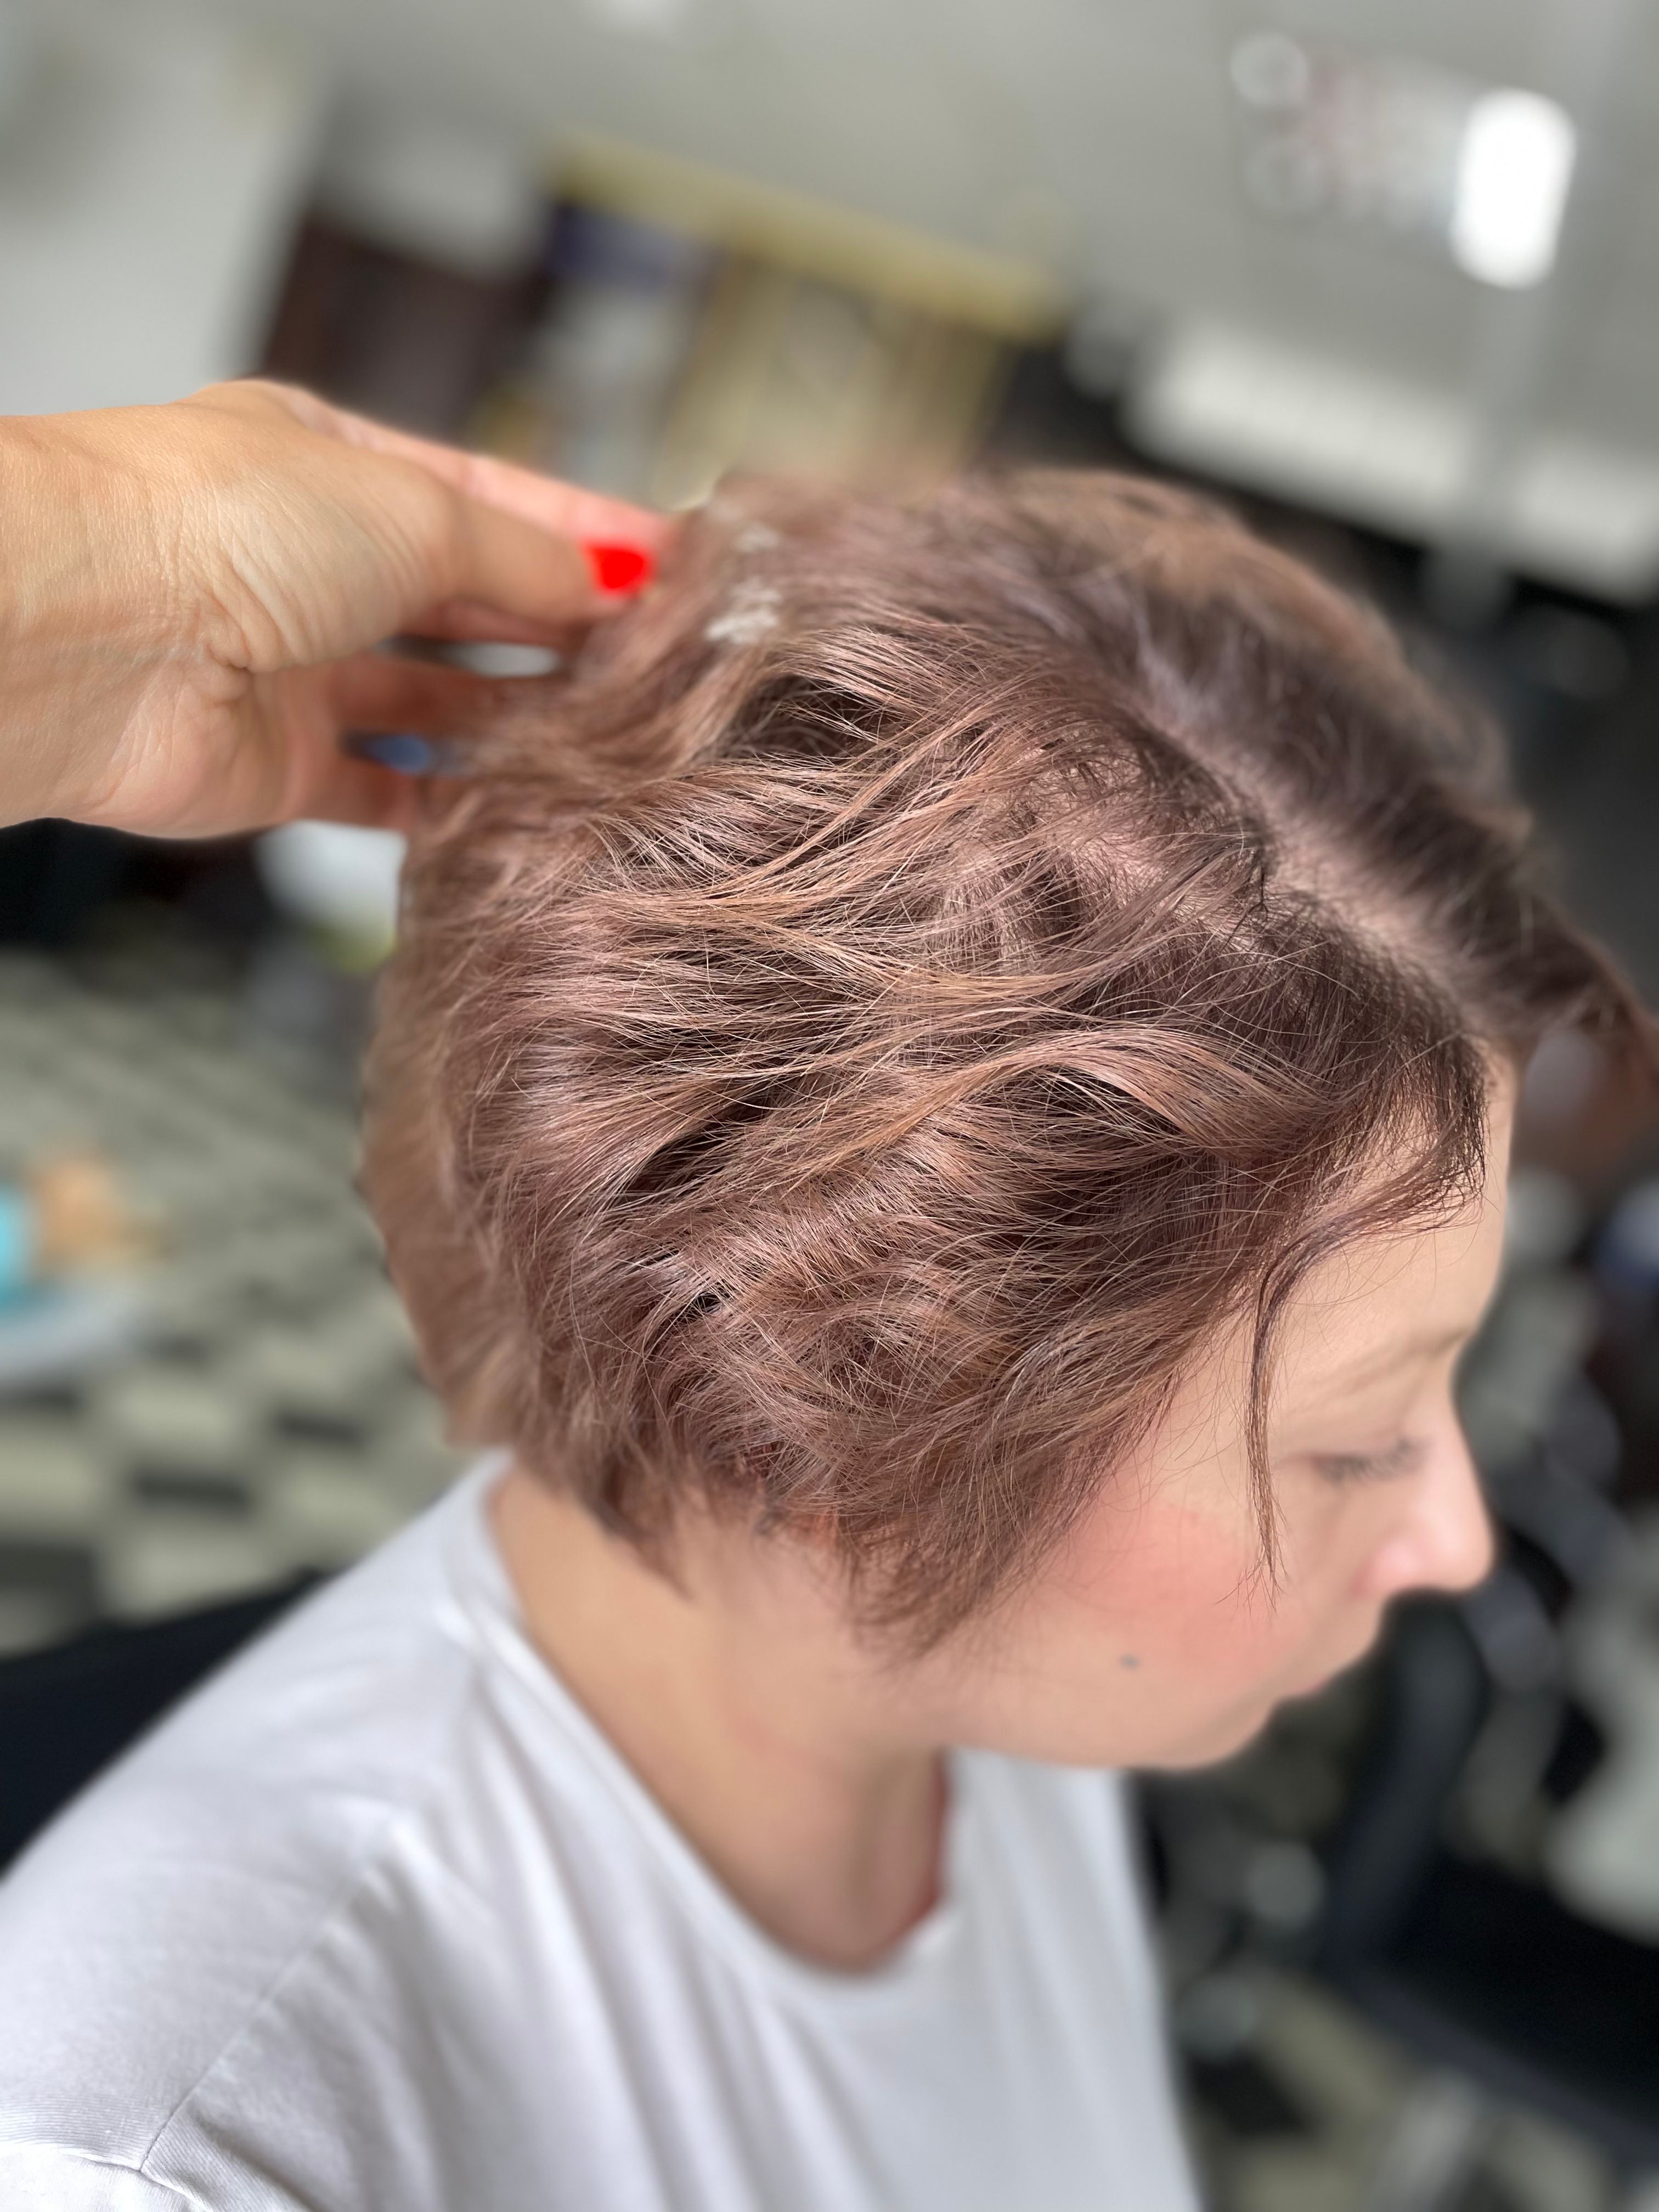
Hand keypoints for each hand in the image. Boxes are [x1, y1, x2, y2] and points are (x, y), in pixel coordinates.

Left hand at [0, 379, 666, 837]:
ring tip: (610, 726)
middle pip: (464, 601)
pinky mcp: (278, 765)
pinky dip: (446, 802)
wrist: (94, 636)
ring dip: (515, 715)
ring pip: (432, 699)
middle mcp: (308, 565)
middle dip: (558, 623)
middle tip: (657, 652)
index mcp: (330, 468)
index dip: (579, 530)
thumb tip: (603, 580)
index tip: (667, 563)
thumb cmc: (219, 527)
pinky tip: (514, 804)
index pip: (486, 500)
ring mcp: (292, 667)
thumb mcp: (411, 507)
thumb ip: (520, 555)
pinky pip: (381, 790)